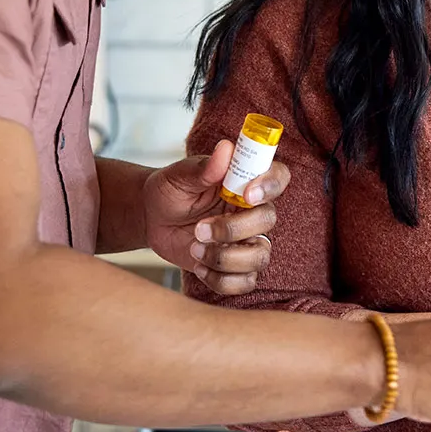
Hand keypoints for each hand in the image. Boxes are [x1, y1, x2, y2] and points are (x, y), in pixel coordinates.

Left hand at [142, 140, 291, 294]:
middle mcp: (252, 211)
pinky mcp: (235, 266)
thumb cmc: (170, 191)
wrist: (152, 220)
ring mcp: (246, 240)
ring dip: (225, 258)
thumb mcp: (179, 176)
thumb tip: (225, 149)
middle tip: (199, 229)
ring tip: (195, 250)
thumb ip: (203, 167)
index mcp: (245, 182)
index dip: (270, 185)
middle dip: (233, 229)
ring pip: (260, 256)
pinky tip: (199, 266)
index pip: (278, 177)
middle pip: (268, 220)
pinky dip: (221, 280)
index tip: (246, 194)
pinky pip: (245, 282)